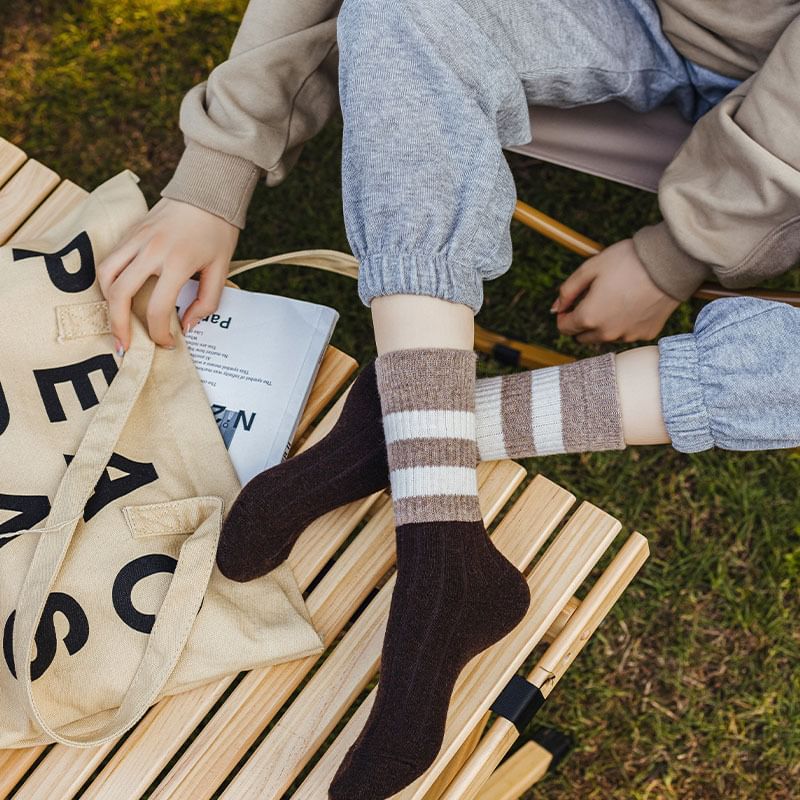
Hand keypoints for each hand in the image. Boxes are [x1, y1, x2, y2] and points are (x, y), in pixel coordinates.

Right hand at [97, 197, 239, 351]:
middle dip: (118, 325)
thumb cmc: (217, 232)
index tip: (166, 343)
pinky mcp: (129, 232)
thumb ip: (207, 302)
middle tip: (124, 344)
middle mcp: (151, 250)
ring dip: (107, 302)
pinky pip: (109, 259)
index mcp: (178, 262)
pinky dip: (109, 281)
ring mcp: (136, 239)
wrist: (207, 191)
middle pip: (120, 293)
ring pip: (105, 274)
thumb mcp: (221, 269)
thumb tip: (186, 326)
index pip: (158, 308)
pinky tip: (119, 295)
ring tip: (118, 320)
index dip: (159, 333)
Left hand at [553, 238, 679, 343]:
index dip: (564, 315)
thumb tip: (555, 308)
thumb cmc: (627, 261)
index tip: (571, 303)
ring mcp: (628, 336)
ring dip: (603, 324)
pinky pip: (627, 334)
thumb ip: (567, 291)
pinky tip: (633, 303)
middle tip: (594, 299)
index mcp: (589, 317)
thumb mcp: (590, 268)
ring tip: (616, 298)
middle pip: (582, 337)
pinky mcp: (646, 334)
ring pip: (604, 337)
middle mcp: (607, 333)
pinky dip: (624, 323)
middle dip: (581, 322)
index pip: (564, 328)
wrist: (669, 263)